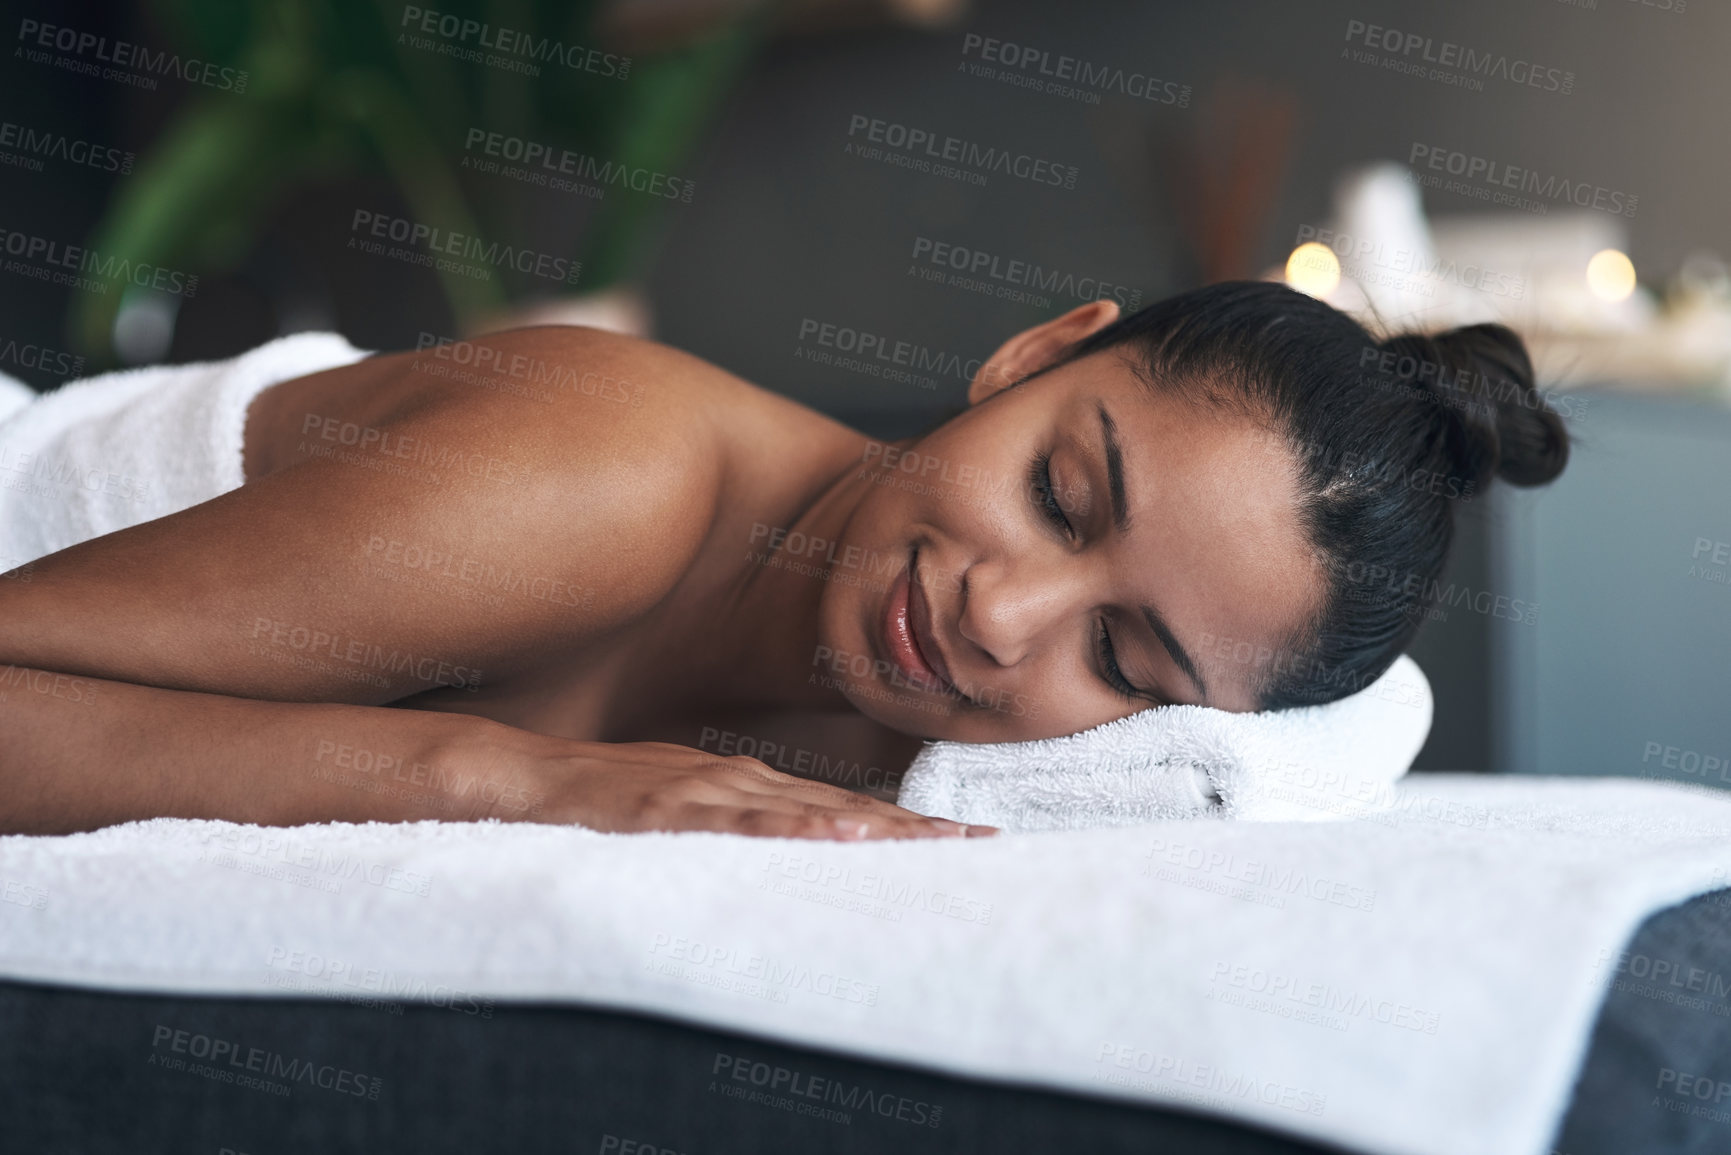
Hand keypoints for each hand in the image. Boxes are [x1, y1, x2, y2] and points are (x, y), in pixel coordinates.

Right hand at [536, 741, 997, 840]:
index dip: (906, 821)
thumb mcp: (688, 803)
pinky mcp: (673, 808)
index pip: (843, 804)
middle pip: (846, 805)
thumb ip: (740, 818)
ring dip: (878, 827)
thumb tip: (796, 839)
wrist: (531, 775)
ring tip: (938, 842)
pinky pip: (741, 822)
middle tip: (983, 841)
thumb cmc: (608, 795)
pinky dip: (794, 828)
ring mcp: (711, 789)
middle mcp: (743, 778)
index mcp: (750, 780)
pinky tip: (838, 835)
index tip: (966, 835)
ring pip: (810, 809)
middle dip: (916, 826)